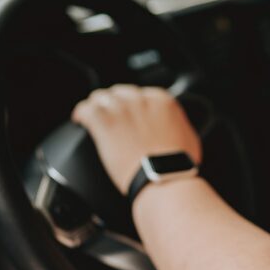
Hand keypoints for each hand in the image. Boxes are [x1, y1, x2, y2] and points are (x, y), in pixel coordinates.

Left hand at [71, 84, 202, 194]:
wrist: (163, 177)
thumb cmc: (177, 164)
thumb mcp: (188, 138)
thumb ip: (179, 126)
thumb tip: (178, 128)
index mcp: (162, 101)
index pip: (141, 93)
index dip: (133, 105)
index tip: (130, 114)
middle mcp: (140, 100)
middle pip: (120, 92)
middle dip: (115, 104)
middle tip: (113, 119)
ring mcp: (121, 109)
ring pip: (100, 97)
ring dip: (97, 107)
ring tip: (93, 117)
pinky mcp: (104, 122)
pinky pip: (86, 109)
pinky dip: (82, 114)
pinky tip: (80, 120)